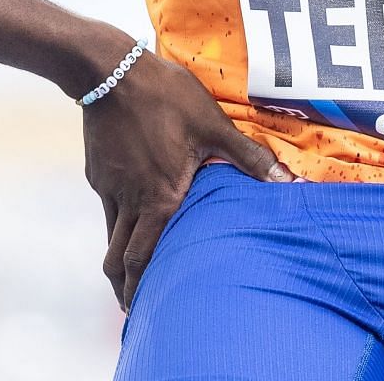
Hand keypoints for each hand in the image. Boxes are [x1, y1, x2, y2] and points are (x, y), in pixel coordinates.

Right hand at [80, 41, 292, 308]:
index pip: (145, 258)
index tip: (141, 312)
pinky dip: (116, 225)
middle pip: (119, 259)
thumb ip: (247, 157)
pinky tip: (128, 218)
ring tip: (127, 274)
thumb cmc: (165, 97)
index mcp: (159, 198)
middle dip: (125, 287)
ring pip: (111, 236)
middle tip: (132, 308)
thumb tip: (286, 181)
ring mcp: (109, 187)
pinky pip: (108, 208)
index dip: (141, 289)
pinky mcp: (98, 171)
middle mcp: (130, 201)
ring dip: (119, 260)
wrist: (109, 71)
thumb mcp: (212, 125)